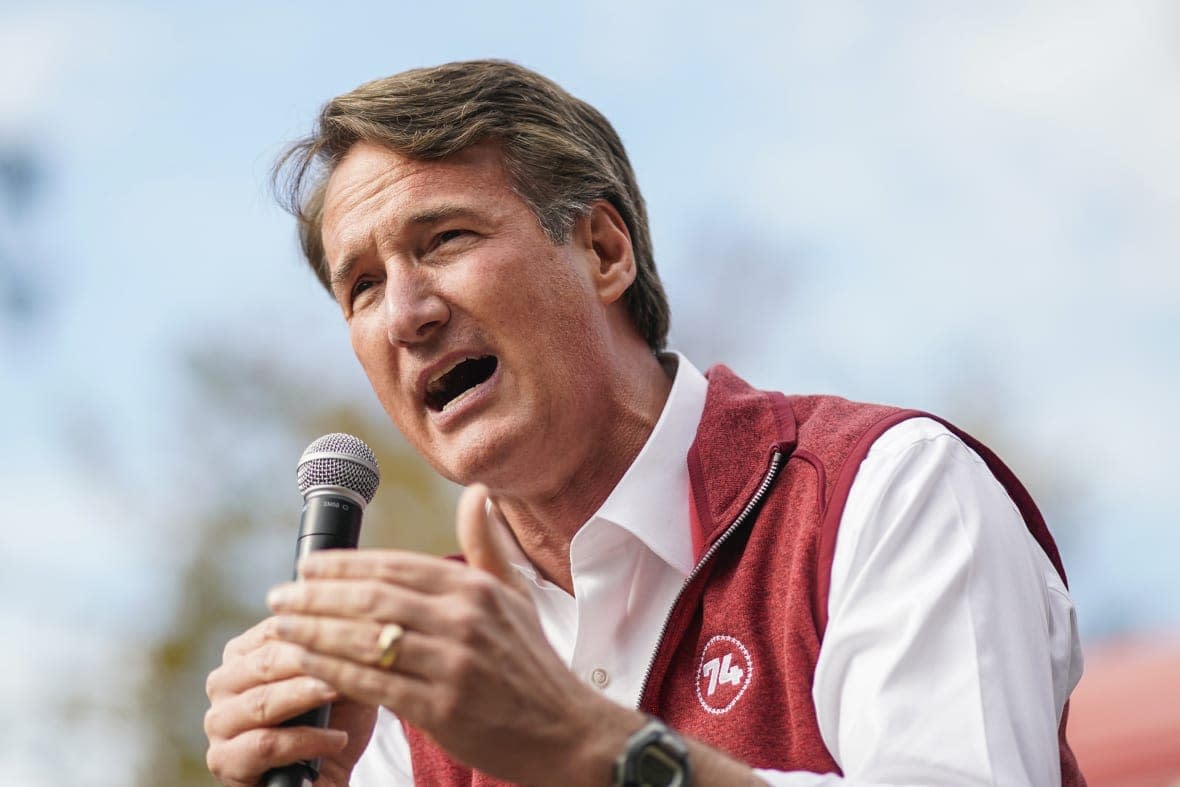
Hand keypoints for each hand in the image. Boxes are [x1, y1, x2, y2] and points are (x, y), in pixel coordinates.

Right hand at [204, 615, 376, 785]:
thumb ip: (339, 641)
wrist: (328, 775)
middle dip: (309, 659)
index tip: (351, 622)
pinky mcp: (224, 762)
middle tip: (347, 657)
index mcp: (244, 653)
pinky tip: (337, 739)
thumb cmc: (335, 717)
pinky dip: (304, 741)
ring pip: (261, 703)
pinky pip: (264, 745)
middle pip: (265, 663)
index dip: (315, 626)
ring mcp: (219, 723)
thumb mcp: (345, 675)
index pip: (275, 629)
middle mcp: (223, 683)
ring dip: (303, 696)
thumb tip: (349, 600)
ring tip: (339, 692)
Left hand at [266, 484, 643, 784]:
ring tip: (281, 626)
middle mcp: (463, 619)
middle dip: (316, 595)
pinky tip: (306, 664)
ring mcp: (452, 664)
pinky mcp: (442, 708)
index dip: (345, 564)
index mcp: (476, 588)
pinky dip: (333, 671)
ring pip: (365, 639)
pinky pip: (373, 684)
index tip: (308, 565)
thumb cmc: (534, 664)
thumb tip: (476, 493)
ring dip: (314, 631)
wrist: (567, 732)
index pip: (395, 566)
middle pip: (372, 598)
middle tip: (278, 594)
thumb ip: (486, 546)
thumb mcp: (516, 596)